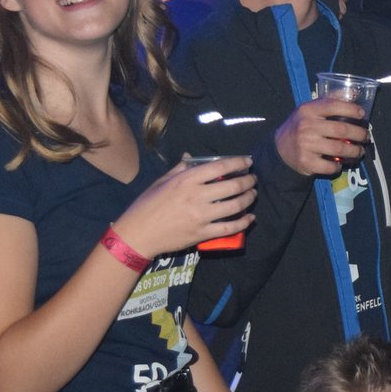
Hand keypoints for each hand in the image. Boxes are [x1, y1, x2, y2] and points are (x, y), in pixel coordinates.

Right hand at [113, 157, 255, 258]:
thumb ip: (179, 169)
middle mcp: (197, 196)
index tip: (248, 161)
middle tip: (253, 180)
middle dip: (248, 181)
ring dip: (248, 199)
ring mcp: (201, 216)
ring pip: (235, 206)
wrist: (138, 234)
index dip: (238, 162)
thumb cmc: (146, 205)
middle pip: (232, 186)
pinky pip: (229, 228)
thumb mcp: (161, 182)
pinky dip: (243, 223)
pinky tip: (250, 218)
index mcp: (186, 180)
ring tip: (252, 195)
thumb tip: (190, 156)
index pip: (220, 167)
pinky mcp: (203, 234)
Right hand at [273, 99, 368, 176]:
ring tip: (359, 151)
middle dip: (359, 134)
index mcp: (308, 110)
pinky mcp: (306, 162)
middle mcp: (306, 126)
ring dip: (355, 152)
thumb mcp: (308, 110)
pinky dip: (339, 166)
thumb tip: (352, 93)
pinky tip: (341, 163)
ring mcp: (306, 145)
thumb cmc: (300, 126)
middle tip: (365, 137)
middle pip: (341, 130)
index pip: (333, 105)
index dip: (351, 109)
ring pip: (340, 149)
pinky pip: (330, 166)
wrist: (279, 149)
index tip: (362, 115)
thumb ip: (328, 102)